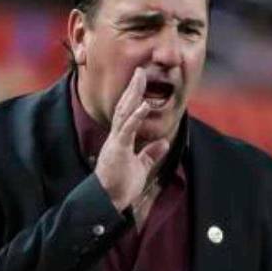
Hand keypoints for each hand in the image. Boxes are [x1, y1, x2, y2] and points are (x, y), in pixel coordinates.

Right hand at [95, 66, 170, 210]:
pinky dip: (136, 116)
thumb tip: (164, 142)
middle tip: (140, 70)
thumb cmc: (120, 186)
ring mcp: (116, 142)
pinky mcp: (117, 150)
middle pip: (124, 107)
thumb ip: (150, 154)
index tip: (141, 81)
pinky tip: (144, 104)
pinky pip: (127, 130)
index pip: (128, 113)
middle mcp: (117, 137)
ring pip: (124, 113)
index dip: (135, 97)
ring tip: (140, 77)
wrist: (107, 201)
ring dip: (133, 95)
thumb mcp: (141, 167)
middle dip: (133, 88)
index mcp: (122, 140)